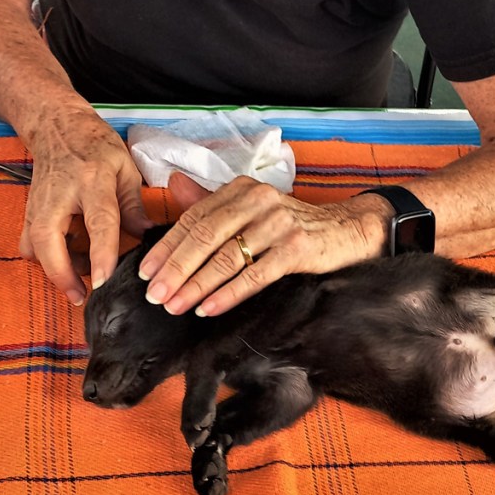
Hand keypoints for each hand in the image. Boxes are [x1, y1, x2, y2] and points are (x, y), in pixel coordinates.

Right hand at [19, 107, 152, 303]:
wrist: (56, 126)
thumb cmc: (94, 144)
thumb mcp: (125, 167)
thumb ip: (134, 204)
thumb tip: (145, 236)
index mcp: (92, 181)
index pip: (99, 222)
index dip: (102, 253)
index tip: (104, 280)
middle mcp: (60, 195)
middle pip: (50, 241)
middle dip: (62, 275)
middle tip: (81, 296)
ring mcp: (39, 203)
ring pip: (35, 247)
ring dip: (56, 268)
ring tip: (80, 279)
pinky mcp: (29, 211)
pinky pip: (31, 243)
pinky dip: (46, 257)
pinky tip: (66, 258)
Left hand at [137, 175, 390, 315]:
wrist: (349, 231)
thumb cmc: (294, 225)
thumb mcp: (253, 208)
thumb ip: (212, 202)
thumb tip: (173, 186)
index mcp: (242, 189)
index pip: (195, 217)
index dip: (167, 245)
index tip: (145, 272)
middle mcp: (258, 200)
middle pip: (206, 237)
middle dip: (175, 268)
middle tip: (154, 294)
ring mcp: (278, 223)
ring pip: (227, 257)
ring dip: (196, 285)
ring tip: (174, 306)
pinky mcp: (297, 248)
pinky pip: (255, 274)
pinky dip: (229, 293)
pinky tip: (209, 308)